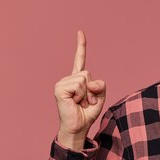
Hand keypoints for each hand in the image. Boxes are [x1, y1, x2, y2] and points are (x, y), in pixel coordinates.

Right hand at [54, 31, 105, 148]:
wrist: (78, 128)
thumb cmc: (87, 113)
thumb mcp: (100, 97)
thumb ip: (100, 85)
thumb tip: (88, 81)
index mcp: (77, 80)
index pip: (79, 59)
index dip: (80, 46)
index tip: (80, 32)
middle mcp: (68, 79)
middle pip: (88, 73)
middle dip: (92, 90)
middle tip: (86, 102)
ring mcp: (62, 83)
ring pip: (84, 79)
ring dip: (87, 94)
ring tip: (80, 103)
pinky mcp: (59, 89)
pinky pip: (79, 85)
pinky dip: (81, 95)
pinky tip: (74, 103)